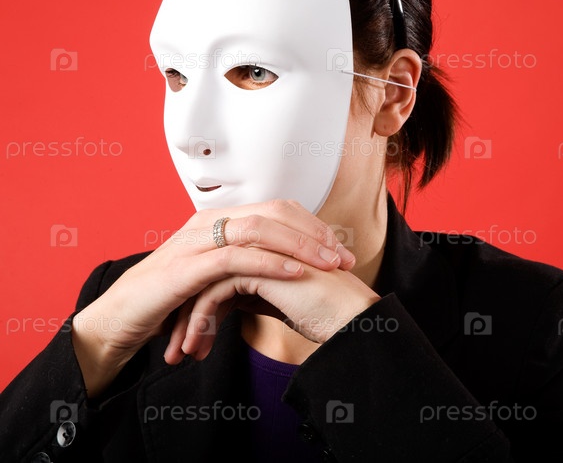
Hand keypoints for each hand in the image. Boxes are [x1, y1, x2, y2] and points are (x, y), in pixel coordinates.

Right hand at [72, 200, 354, 396]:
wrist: (120, 321)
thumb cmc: (168, 299)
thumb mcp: (214, 277)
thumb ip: (244, 266)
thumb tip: (286, 269)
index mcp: (217, 221)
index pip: (276, 210)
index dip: (311, 226)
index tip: (339, 249)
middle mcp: (207, 222)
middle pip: (274, 213)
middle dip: (315, 234)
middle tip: (344, 258)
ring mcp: (195, 242)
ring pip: (259, 230)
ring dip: (300, 246)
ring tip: (330, 264)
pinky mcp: (186, 268)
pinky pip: (236, 258)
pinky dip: (270, 264)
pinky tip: (296, 274)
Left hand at [167, 264, 380, 361]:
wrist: (352, 320)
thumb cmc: (327, 312)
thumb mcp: (280, 299)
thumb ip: (255, 291)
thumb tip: (226, 301)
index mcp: (265, 246)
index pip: (216, 270)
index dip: (198, 303)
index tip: (187, 335)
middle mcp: (260, 243)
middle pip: (205, 274)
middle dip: (186, 312)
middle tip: (176, 346)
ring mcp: (258, 250)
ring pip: (204, 283)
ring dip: (190, 322)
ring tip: (184, 353)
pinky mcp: (257, 266)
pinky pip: (214, 293)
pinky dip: (201, 323)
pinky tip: (197, 348)